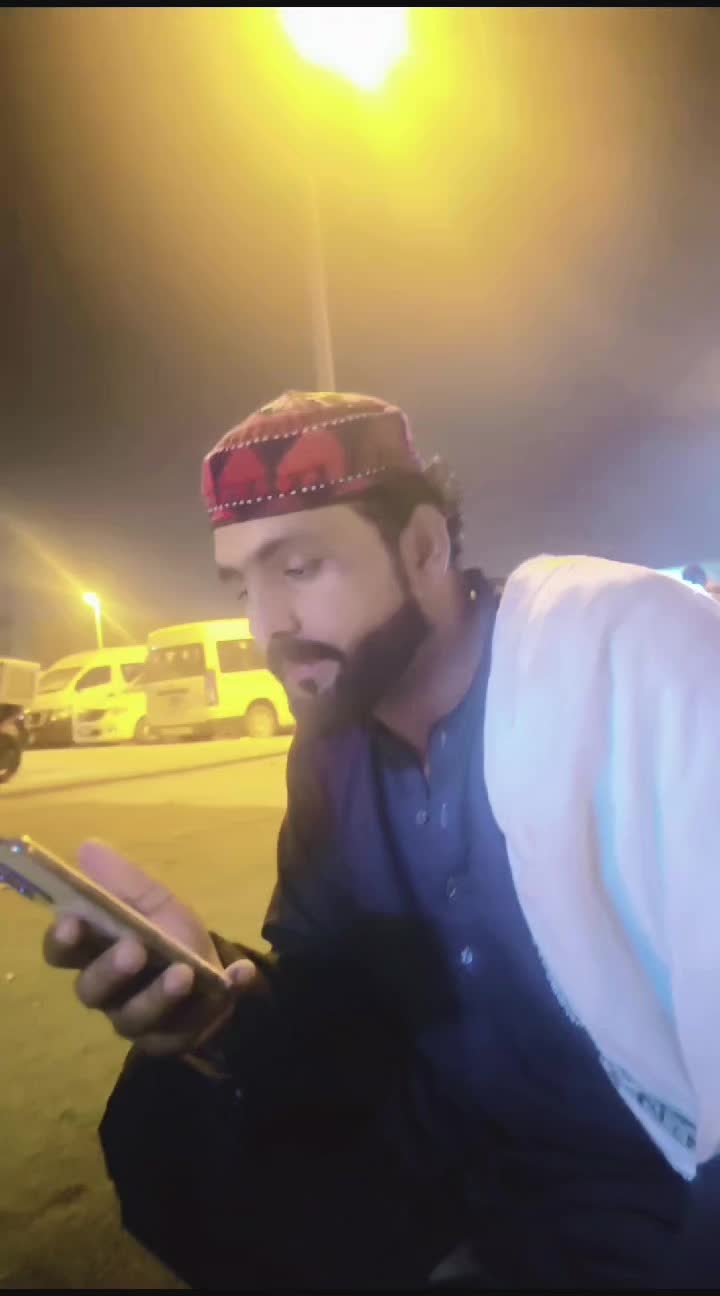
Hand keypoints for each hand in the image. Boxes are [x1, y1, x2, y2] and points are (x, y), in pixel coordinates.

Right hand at [43, 840, 254, 1056]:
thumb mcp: (153, 903)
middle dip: (110, 970)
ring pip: (135, 1016)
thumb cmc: (168, 934)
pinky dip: (221, 996)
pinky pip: (193, 1024)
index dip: (63, 940)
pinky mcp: (173, 1038)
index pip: (62, 951)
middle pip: (91, 989)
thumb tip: (88, 848)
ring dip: (160, 993)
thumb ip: (124, 881)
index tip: (73, 923)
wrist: (211, 975)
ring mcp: (137, 1020)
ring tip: (184, 972)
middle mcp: (107, 993)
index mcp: (94, 953)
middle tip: (135, 950)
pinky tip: (239, 975)